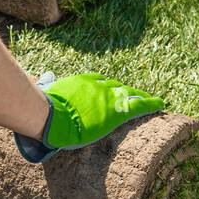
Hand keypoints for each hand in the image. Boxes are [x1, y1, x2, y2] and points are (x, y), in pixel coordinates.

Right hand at [14, 72, 164, 162]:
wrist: (52, 116)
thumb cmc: (44, 108)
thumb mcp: (47, 94)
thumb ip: (47, 88)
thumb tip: (38, 83)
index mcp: (82, 82)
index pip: (100, 82)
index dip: (107, 88)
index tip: (110, 91)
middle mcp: (98, 86)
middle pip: (117, 87)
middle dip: (125, 91)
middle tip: (134, 96)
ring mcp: (109, 97)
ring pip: (130, 95)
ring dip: (139, 97)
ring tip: (150, 100)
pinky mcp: (117, 111)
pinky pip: (139, 106)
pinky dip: (150, 104)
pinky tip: (160, 104)